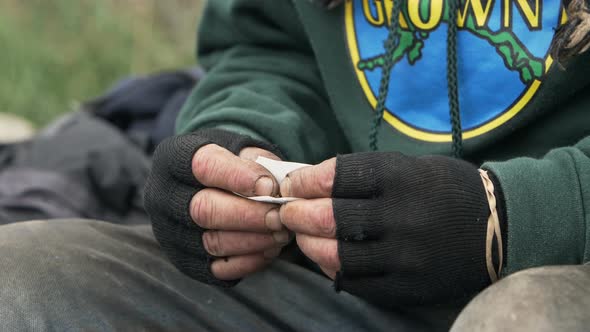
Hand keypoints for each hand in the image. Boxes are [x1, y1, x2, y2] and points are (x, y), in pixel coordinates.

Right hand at [145, 129, 288, 285]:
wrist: (214, 184)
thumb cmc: (233, 162)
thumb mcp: (243, 148)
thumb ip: (257, 162)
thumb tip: (275, 188)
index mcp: (174, 158)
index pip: (203, 166)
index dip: (239, 177)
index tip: (271, 186)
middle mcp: (163, 196)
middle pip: (203, 210)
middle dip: (249, 215)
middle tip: (280, 215)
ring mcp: (170, 232)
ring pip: (212, 242)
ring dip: (253, 240)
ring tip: (282, 232)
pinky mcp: (185, 261)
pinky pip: (218, 269)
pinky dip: (249, 261)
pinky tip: (270, 248)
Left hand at [279, 152, 496, 304]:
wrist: (499, 226)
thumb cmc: (446, 189)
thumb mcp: (410, 167)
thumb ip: (363, 176)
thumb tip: (311, 182)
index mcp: (402, 178)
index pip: (336, 177)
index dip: (304, 182)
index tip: (291, 185)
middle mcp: (402, 217)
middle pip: (330, 218)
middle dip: (297, 214)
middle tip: (287, 212)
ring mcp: (406, 257)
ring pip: (337, 254)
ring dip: (309, 244)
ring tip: (302, 235)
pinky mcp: (408, 286)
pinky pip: (355, 282)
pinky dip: (333, 269)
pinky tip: (327, 258)